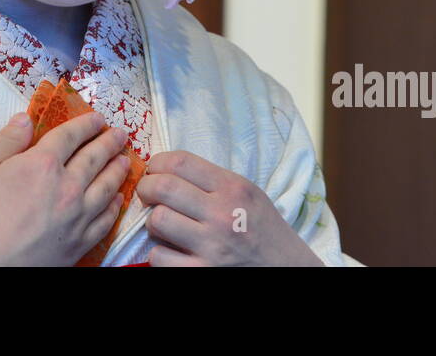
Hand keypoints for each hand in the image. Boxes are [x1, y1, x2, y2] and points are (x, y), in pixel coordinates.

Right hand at [0, 110, 131, 265]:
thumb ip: (7, 140)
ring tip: (125, 160)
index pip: (71, 136)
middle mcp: (66, 186)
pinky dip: (114, 206)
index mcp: (42, 163)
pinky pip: (105, 219)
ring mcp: (76, 215)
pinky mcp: (79, 241)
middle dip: (109, 142)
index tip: (97, 119)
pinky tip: (118, 198)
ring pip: (107, 186)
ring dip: (118, 170)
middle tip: (120, 134)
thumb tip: (25, 119)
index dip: (86, 124)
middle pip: (95, 158)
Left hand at [136, 150, 322, 265]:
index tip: (154, 170)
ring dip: (152, 222)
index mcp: (233, 188)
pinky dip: (159, 254)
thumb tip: (165, 170)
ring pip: (156, 221)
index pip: (181, 161)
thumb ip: (212, 181)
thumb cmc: (264, 230)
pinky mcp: (203, 273)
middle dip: (146, 188)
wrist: (289, 269)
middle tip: (148, 194)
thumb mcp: (248, 193)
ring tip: (163, 225)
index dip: (157, 163)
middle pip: (162, 187)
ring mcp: (212, 247)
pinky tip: (171, 251)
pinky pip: (159, 257)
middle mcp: (222, 214)